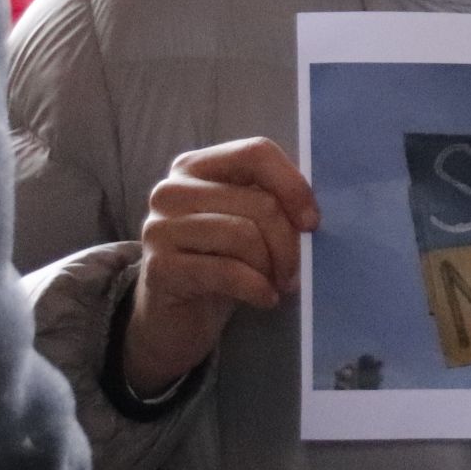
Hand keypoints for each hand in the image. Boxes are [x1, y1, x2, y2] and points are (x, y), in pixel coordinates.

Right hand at [125, 137, 318, 395]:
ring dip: (273, 266)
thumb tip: (312, 212)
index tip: (312, 222)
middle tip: (296, 270)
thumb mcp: (247, 223)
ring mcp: (159, 228)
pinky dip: (257, 288)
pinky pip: (227, 271)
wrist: (178, 316)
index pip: (256, 153)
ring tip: (278, 285)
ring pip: (243, 235)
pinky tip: (266, 299)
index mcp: (197, 166)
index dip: (293, 186)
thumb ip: (271, 203)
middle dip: (288, 242)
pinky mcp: (159, 267)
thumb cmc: (222, 262)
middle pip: (258, 202)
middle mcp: (172, 190)